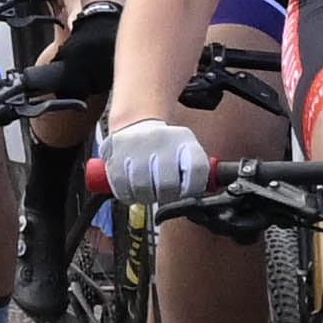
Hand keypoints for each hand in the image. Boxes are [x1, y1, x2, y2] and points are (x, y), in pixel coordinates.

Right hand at [95, 113, 216, 213]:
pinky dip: (128, 195)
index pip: (196, 169)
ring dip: (146, 197)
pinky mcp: (115, 155)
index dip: (193, 189)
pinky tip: (133, 190)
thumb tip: (206, 196)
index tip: (187, 193)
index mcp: (184, 140)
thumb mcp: (187, 151)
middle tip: (165, 195)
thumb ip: (198, 173)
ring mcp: (136, 147)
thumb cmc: (166, 147)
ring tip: (148, 191)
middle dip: (167, 197)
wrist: (136, 125)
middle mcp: (160, 140)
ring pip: (143, 188)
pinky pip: (122, 187)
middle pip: (168, 185)